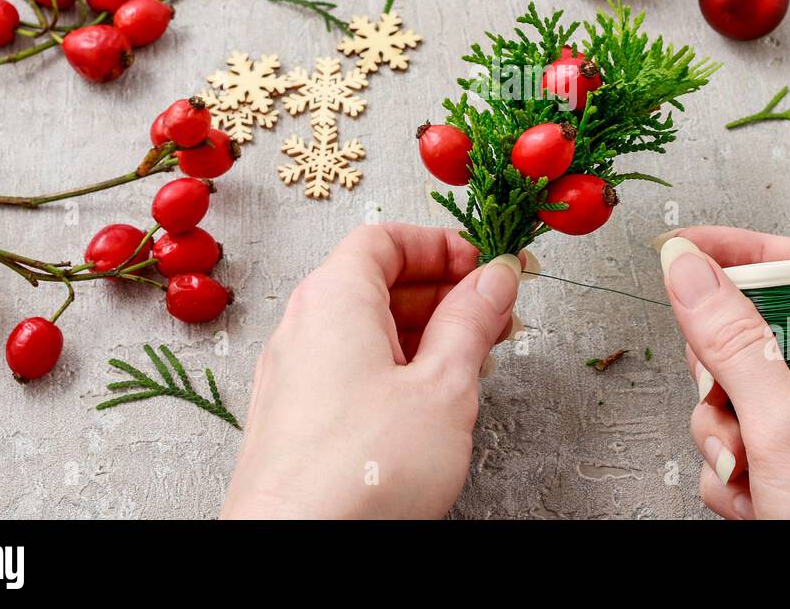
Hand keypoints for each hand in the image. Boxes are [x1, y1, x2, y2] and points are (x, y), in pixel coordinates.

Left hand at [222, 224, 519, 518]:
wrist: (293, 551)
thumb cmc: (362, 470)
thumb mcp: (443, 386)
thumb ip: (472, 322)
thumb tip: (495, 278)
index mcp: (334, 298)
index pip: (384, 238)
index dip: (441, 246)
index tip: (485, 269)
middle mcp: (304, 326)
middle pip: (377, 280)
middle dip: (444, 292)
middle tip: (496, 318)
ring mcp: (294, 374)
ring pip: (367, 329)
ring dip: (426, 334)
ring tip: (475, 363)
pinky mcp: (296, 418)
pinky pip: (350, 368)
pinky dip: (397, 369)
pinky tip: (433, 402)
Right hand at [659, 227, 789, 518]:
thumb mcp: (787, 433)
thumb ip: (733, 344)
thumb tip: (690, 267)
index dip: (744, 249)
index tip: (684, 250)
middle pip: (764, 333)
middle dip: (725, 376)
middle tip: (724, 406)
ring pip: (749, 393)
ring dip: (728, 435)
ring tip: (750, 476)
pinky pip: (755, 441)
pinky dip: (742, 472)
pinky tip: (758, 504)